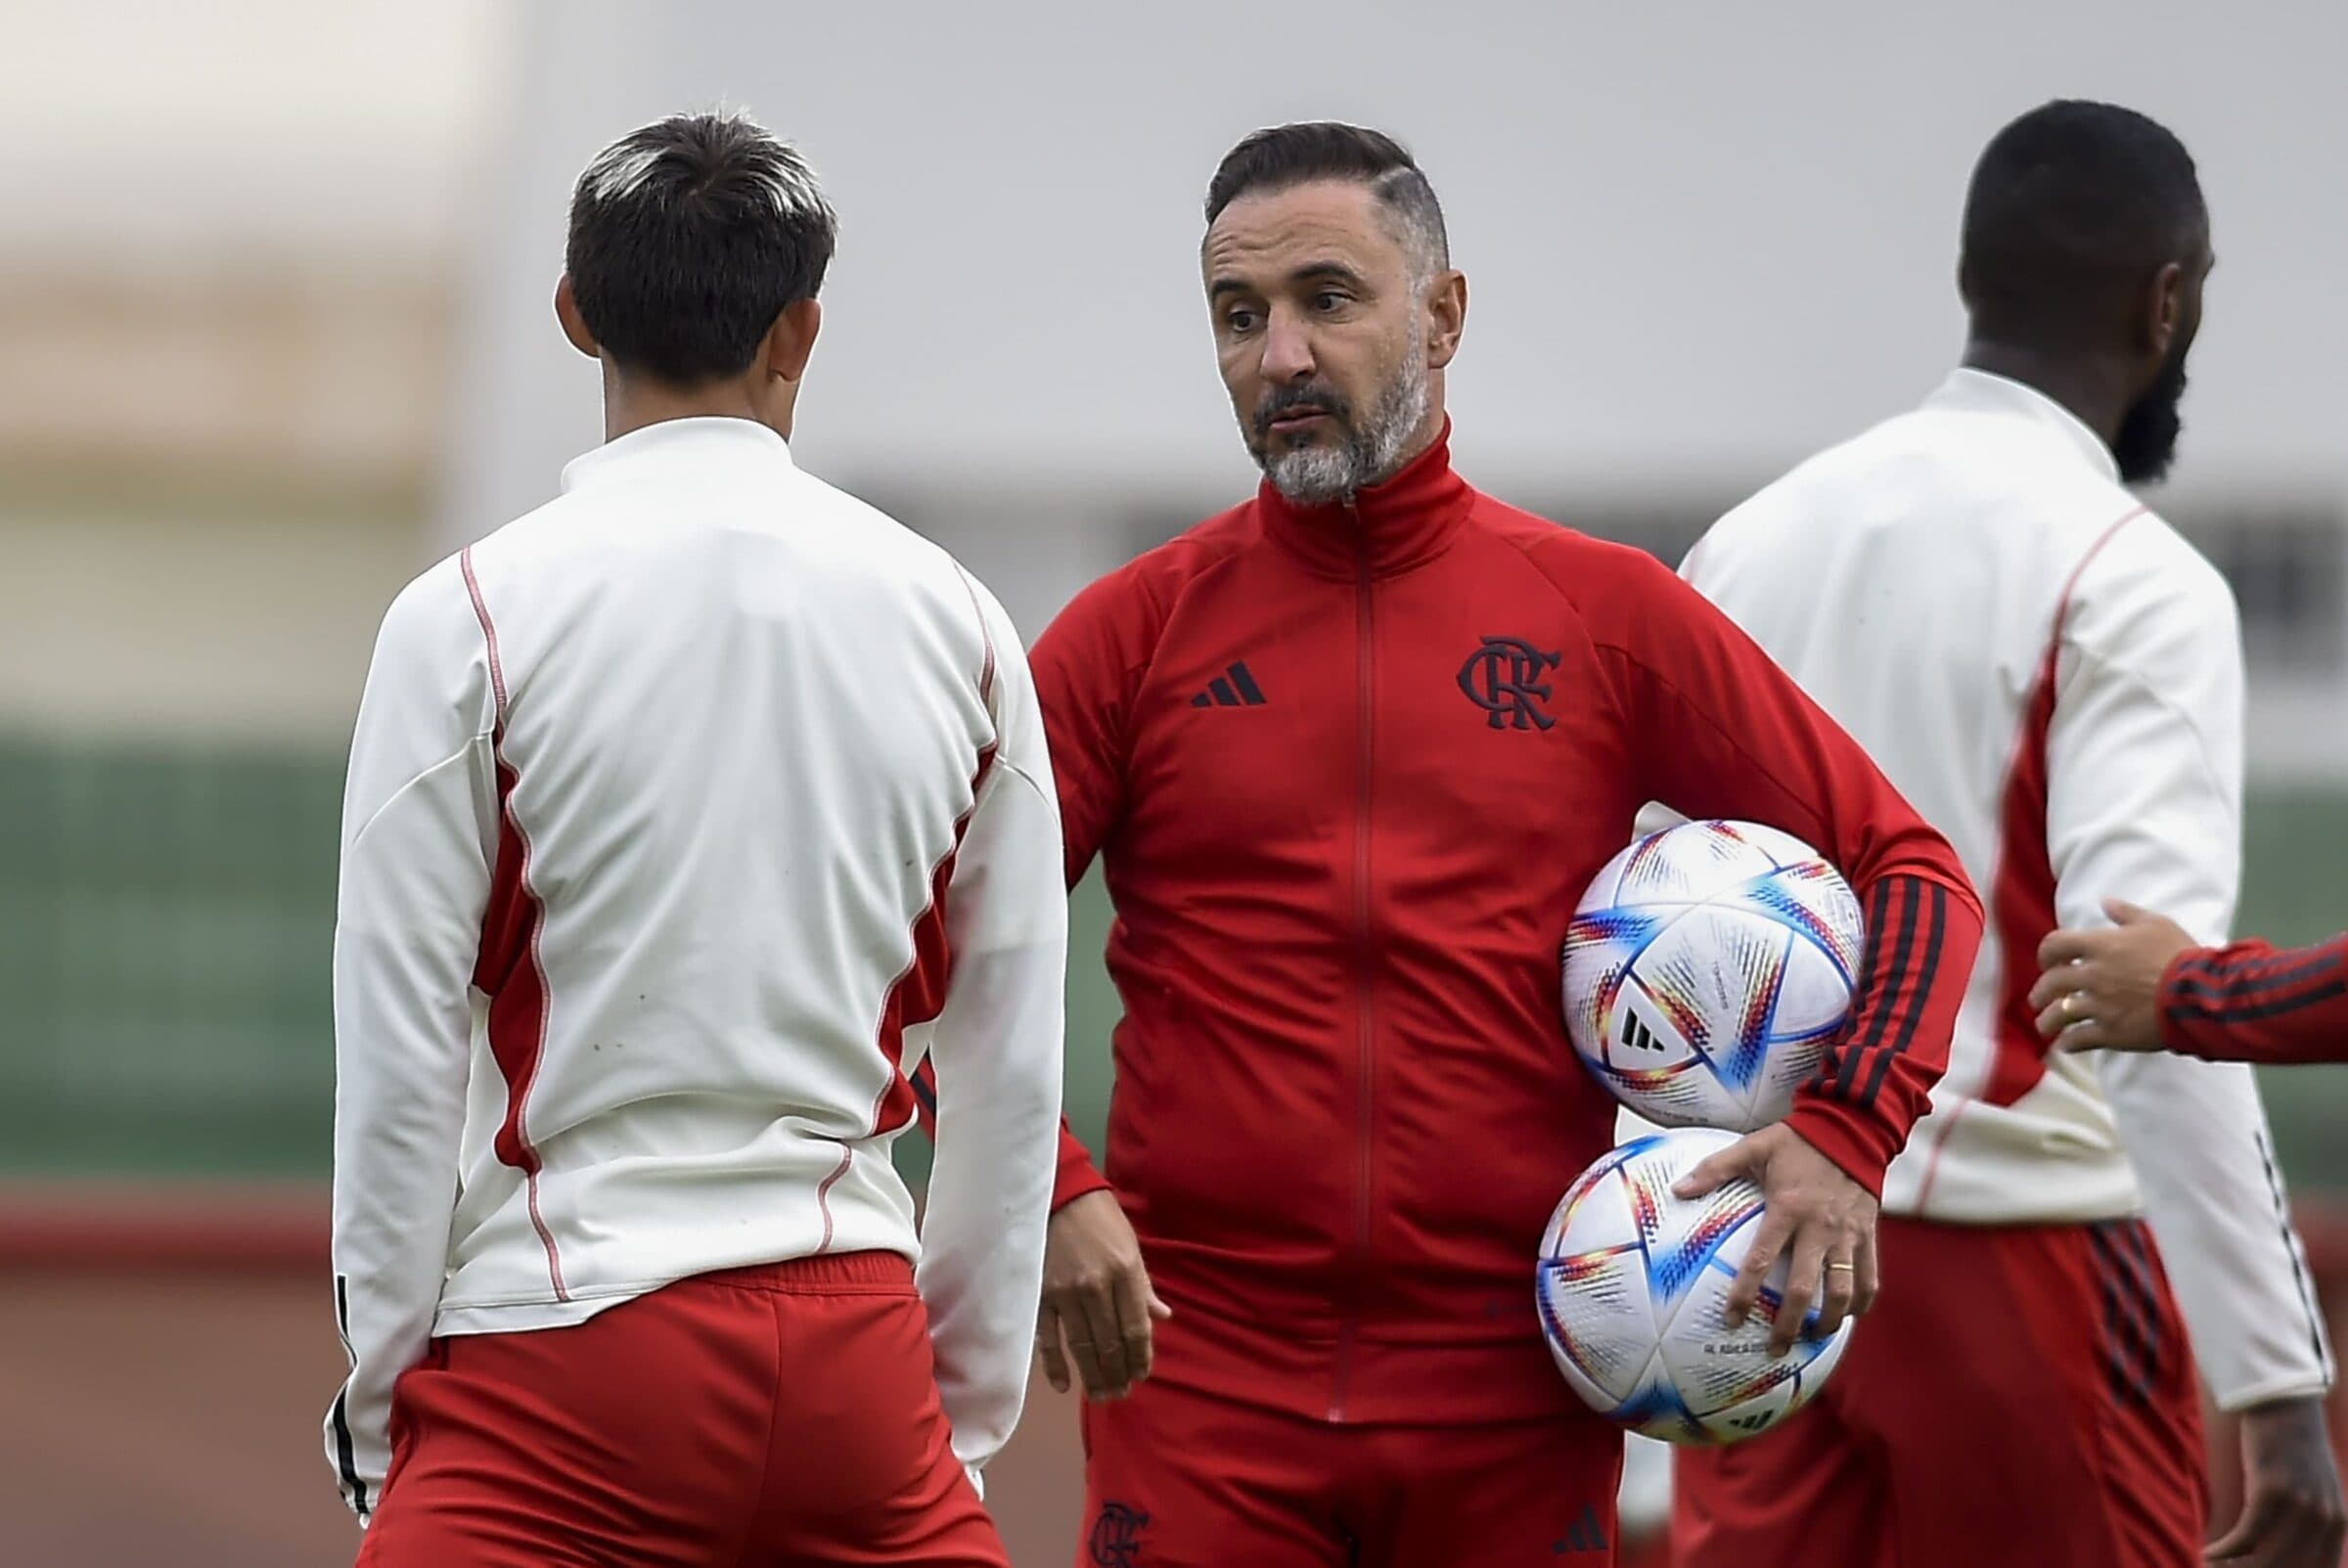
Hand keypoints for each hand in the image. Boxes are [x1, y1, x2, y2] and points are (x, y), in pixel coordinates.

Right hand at [1035, 1189, 1169, 1400]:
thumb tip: (1162, 1317)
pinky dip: (1055, 1365)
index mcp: (1125, 1273)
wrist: (1059, 1195)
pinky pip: (1048, 1337)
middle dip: (1118, 1373)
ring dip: (1094, 1376)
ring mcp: (1066, 1293)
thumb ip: (1143, 1287)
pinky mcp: (1040, 1295)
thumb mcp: (1131, 1247)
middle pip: (1111, 1343)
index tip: (1141, 1375)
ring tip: (1101, 1395)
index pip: (1136, 1328)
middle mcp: (1098, 1286)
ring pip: (1082, 1346)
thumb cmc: (1101, 1220)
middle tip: (1120, 1393)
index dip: (1140, 1357)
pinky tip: (1064, 1385)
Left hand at [1674, 1123, 1876, 1356]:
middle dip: (1788, 1324)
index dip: (1745, 1294)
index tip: (1732, 1320)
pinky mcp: (1868, 1235)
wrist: (1852, 1129)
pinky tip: (1848, 1317)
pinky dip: (1861, 1303)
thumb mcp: (1753, 1147)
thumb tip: (1677, 1190)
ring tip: (1812, 1338)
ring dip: (1828, 1321)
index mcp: (1787, 1209)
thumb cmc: (1798, 1140)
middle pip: (1804, 1290)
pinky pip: (1869, 1278)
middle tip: (1774, 1348)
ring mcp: (1847, 1235)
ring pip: (1842, 1291)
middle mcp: (1819, 1228)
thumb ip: (1715, 1169)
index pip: (1761, 1261)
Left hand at [2030, 900, 2196, 1052]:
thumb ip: (2126, 913)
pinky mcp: (2112, 1032)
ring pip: (2058, 1015)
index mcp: (2100, 946)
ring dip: (2047, 1022)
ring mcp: (2100, 1005)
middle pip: (2050, 983)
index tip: (2047, 962)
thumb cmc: (2181, 956)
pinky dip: (2069, 1044)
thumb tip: (2106, 902)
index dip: (2046, 954)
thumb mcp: (2156, 924)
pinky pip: (2079, 1040)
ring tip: (2045, 1026)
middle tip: (2039, 998)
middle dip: (2040, 992)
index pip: (2054, 945)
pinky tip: (2066, 1045)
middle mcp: (2093, 975)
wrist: (2201, 995)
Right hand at [2209, 1396, 2344, 1565]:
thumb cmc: (2293, 1445)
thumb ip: (2313, 1519)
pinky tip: (2209, 1552)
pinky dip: (2226, 1549)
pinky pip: (2248, 1534)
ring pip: (2268, 1559)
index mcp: (2339, 1522)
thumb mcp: (2315, 1487)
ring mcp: (2300, 1505)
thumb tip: (2290, 1551)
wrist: (2285, 1402)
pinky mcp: (2271, 1490)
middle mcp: (2325, 1518)